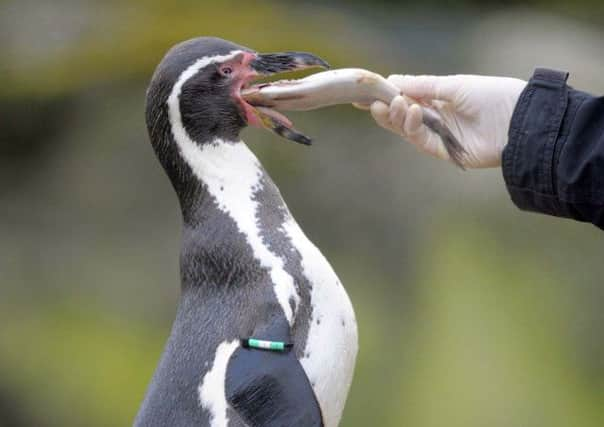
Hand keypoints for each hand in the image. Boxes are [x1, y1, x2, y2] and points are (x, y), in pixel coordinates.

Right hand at [369, 74, 526, 167]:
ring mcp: (438, 135)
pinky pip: (419, 139)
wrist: (519, 121)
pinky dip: (411, 126)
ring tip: (393, 104)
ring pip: (406, 129)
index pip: (407, 97)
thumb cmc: (492, 96)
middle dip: (386, 109)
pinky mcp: (443, 151)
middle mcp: (436, 117)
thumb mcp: (454, 85)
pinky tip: (411, 111)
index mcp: (440, 98)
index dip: (387, 96)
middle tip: (371, 102)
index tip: (366, 93)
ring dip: (396, 116)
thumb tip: (393, 81)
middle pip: (402, 116)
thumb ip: (423, 86)